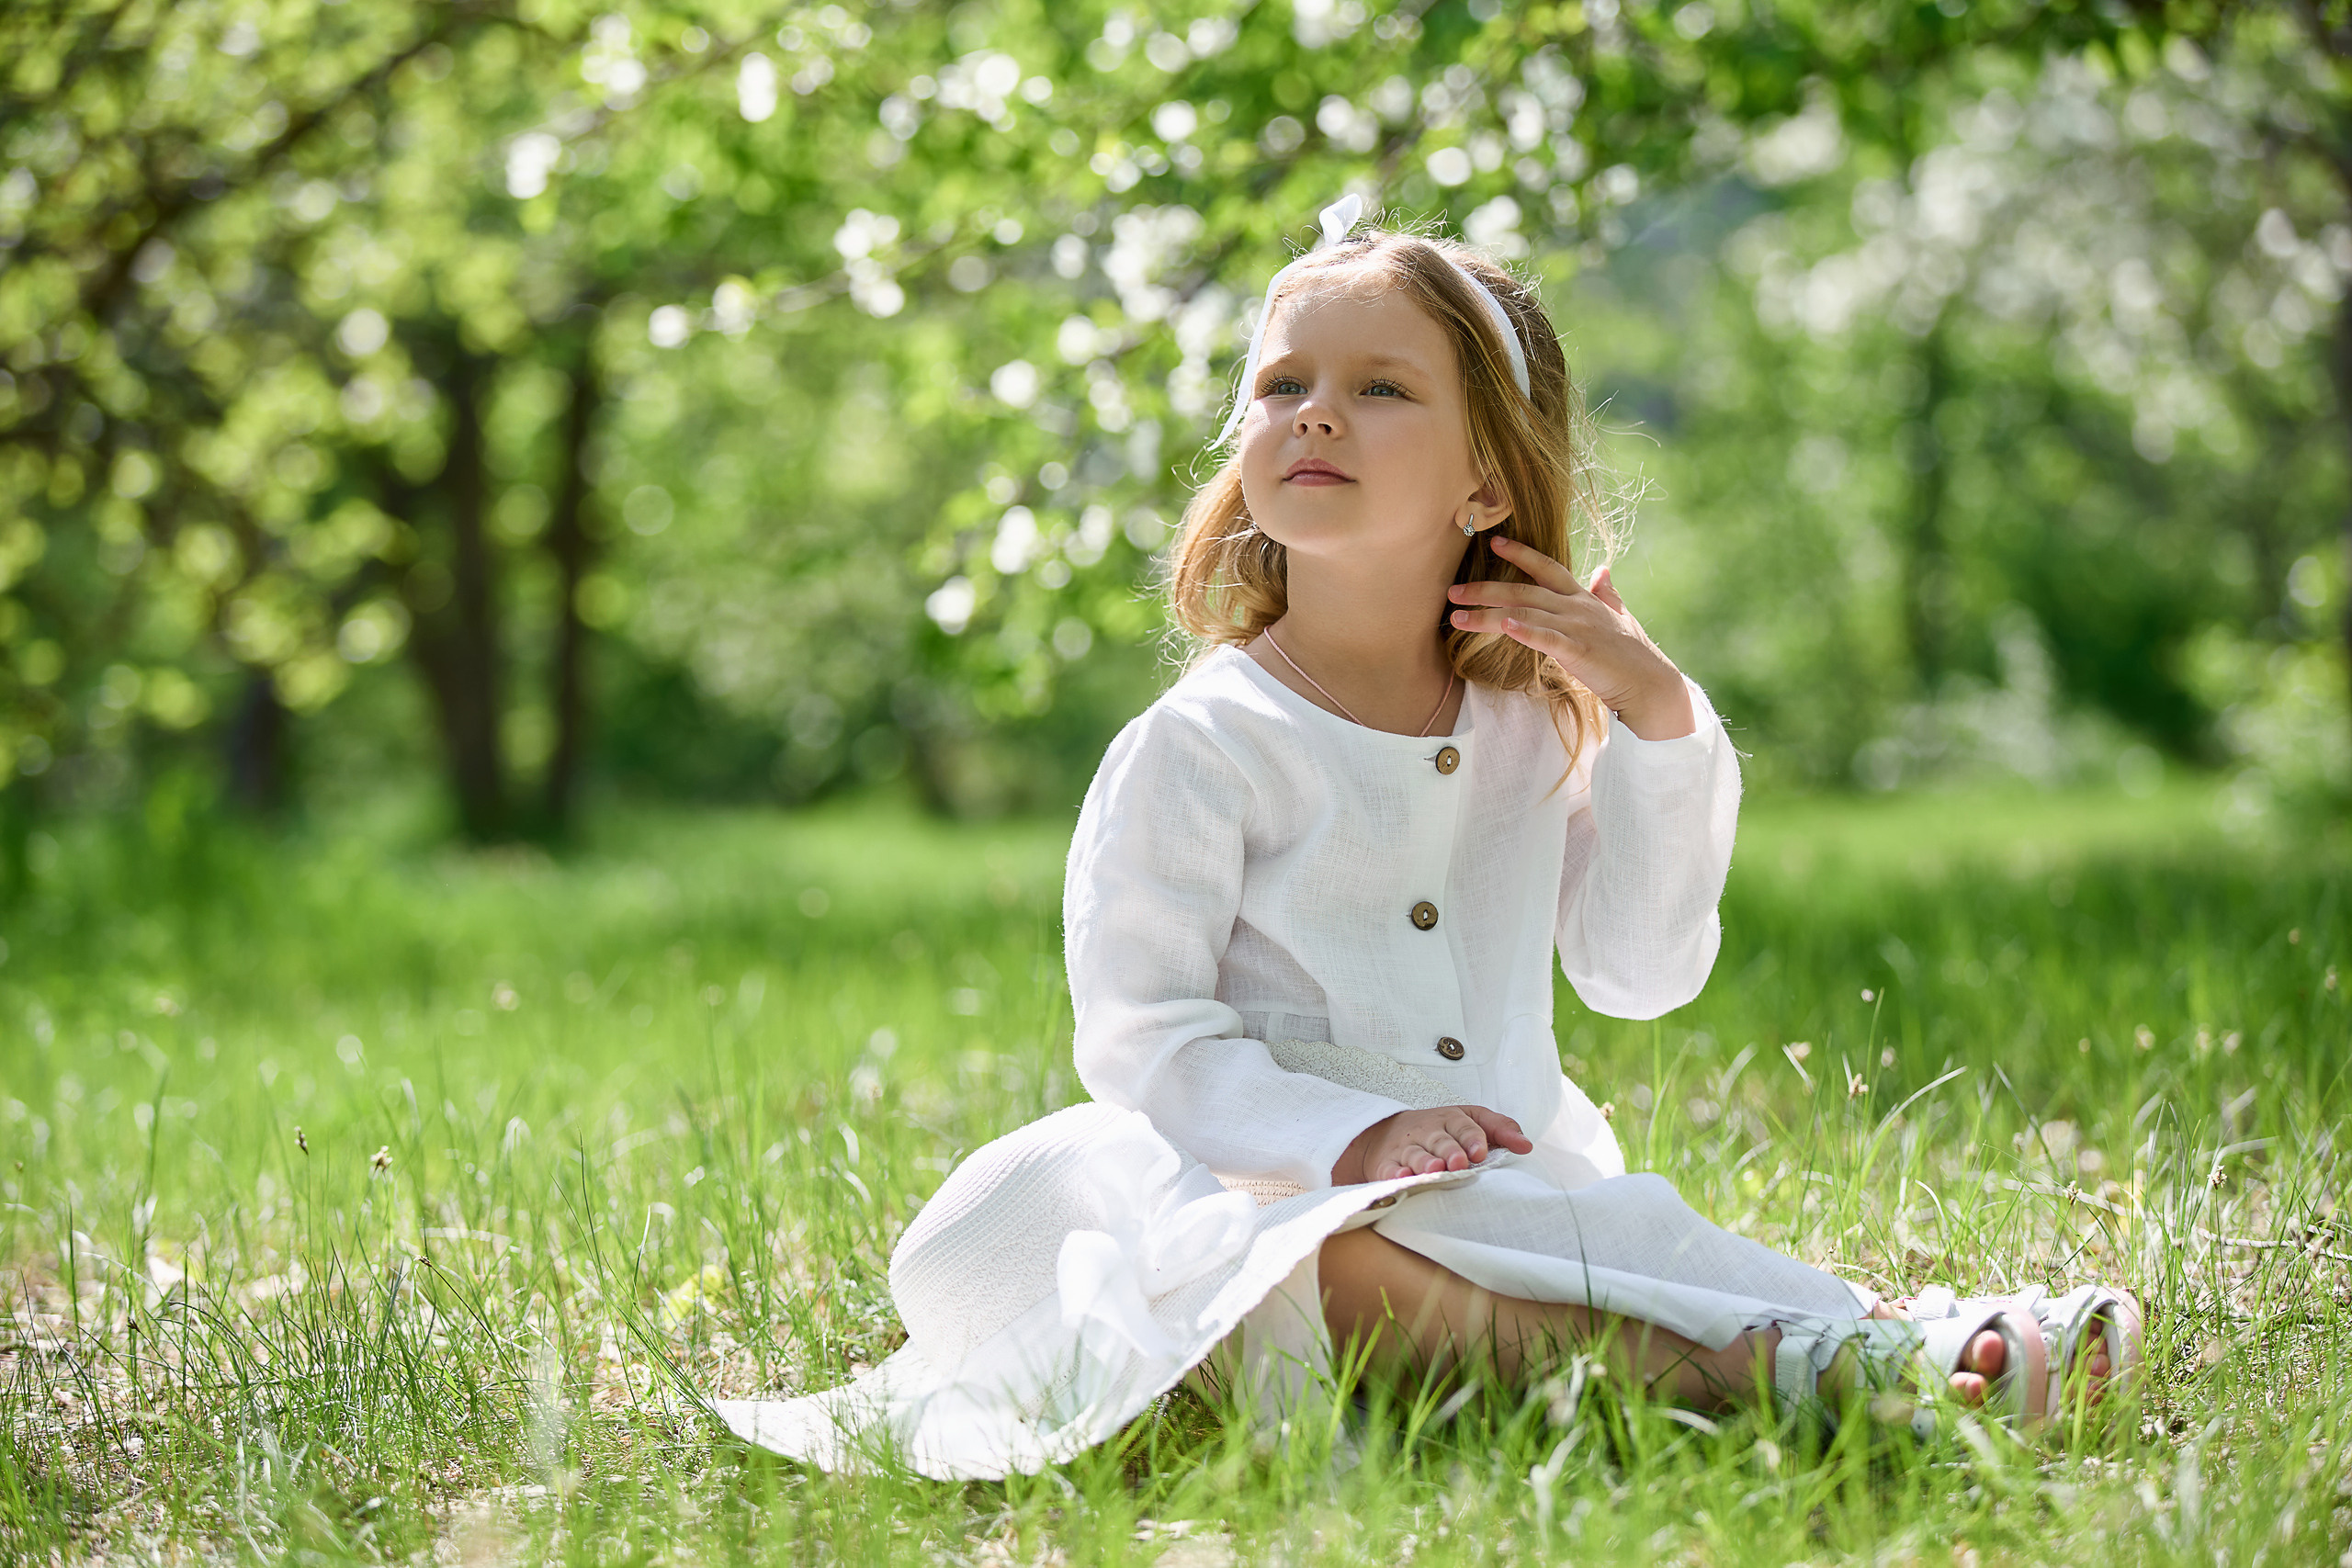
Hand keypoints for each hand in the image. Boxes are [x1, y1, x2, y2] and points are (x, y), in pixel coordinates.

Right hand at [1332, 1104, 1534, 1183]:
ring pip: (1416, 1154)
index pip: (1464, 1126)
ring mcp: (1406, 1148)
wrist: (1388, 1133)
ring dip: (1425, 1162)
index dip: (1472, 1138)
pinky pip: (1390, 1168)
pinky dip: (1395, 1173)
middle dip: (1450, 1151)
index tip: (1480, 1153)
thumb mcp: (1470, 1120)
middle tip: (1459, 1164)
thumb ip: (1499, 1129)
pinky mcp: (1387, 1164)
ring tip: (1435, 1170)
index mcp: (1450, 1120)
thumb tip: (1527, 1146)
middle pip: (1440, 1140)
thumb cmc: (1441, 1130)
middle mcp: (1427, 1132)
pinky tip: (1403, 1177)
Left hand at [1446, 536, 1695, 740]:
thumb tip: (1603, 571)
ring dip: (1488, 615)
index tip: (1495, 541)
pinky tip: (1504, 626)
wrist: (1651, 684)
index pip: (1548, 567)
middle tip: (1453, 591)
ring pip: (1525, 613)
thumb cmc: (1633, 655)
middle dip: (1485, 589)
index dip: (1521, 553)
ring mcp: (1577, 627)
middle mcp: (1576, 607)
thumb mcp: (1620, 617)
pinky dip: (1525, 631)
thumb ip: (1608, 594)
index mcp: (1583, 598)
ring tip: (1457, 617)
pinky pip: (1547, 638)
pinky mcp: (1579, 651)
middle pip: (1523, 591)